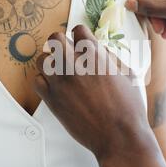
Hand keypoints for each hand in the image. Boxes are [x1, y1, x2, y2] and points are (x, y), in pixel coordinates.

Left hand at [34, 25, 156, 164]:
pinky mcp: (52, 99)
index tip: (81, 44)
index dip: (81, 36)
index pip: (79, 30)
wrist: (119, 137)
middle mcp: (75, 64)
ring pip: (42, 59)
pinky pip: (37, 81)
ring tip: (60, 72)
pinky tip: (56, 87)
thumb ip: (110, 59)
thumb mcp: (128, 75)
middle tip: (67, 54)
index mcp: (95, 56)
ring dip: (51, 63)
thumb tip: (99, 51)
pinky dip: (44, 82)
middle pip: (55, 38)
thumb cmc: (128, 108)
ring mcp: (61, 81)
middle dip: (61, 43)